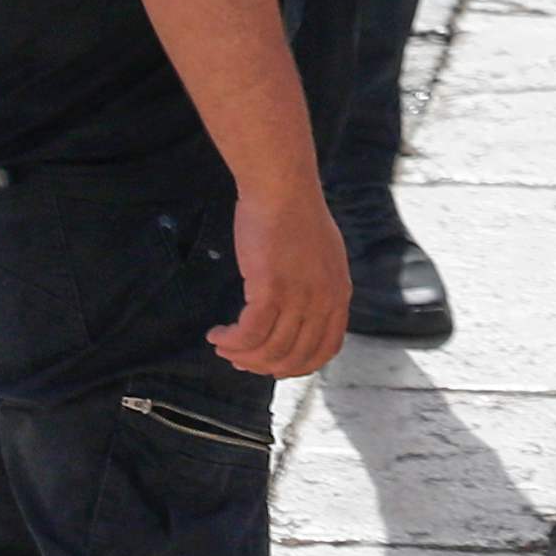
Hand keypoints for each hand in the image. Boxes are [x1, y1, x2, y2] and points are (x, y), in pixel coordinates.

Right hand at [214, 180, 349, 376]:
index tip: (272, 367)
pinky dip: (230, 341)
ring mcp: (299, 296)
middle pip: (294, 357)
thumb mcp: (322, 260)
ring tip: (223, 346)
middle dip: (262, 366)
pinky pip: (248, 334)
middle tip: (238, 359)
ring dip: (240, 355)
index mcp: (339, 294)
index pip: (325, 350)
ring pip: (268, 350)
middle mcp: (324, 300)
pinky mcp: (271, 289)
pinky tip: (216, 335)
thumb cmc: (295, 217)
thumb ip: (315, 291)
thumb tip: (294, 323)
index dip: (296, 366)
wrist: (283, 188)